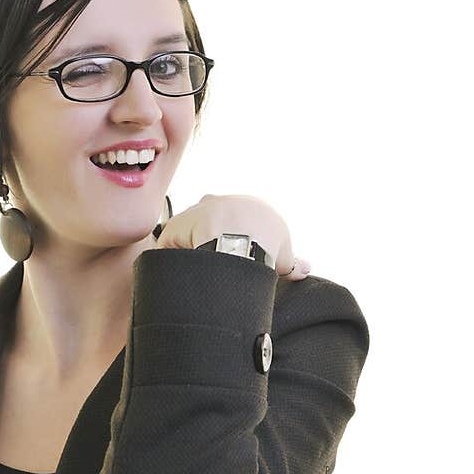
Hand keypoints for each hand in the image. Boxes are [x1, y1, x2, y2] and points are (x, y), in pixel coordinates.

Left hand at [153, 194, 310, 277]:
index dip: (234, 239)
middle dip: (208, 238)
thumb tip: (305, 270)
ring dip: (189, 249)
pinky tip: (177, 271)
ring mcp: (197, 212)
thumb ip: (293, 263)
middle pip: (208, 220)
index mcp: (245, 206)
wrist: (246, 235)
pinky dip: (171, 256)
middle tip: (211, 263)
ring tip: (194, 272)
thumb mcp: (285, 255)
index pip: (235, 220)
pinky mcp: (178, 225)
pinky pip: (169, 242)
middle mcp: (219, 202)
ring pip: (187, 231)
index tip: (234, 257)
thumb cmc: (268, 243)